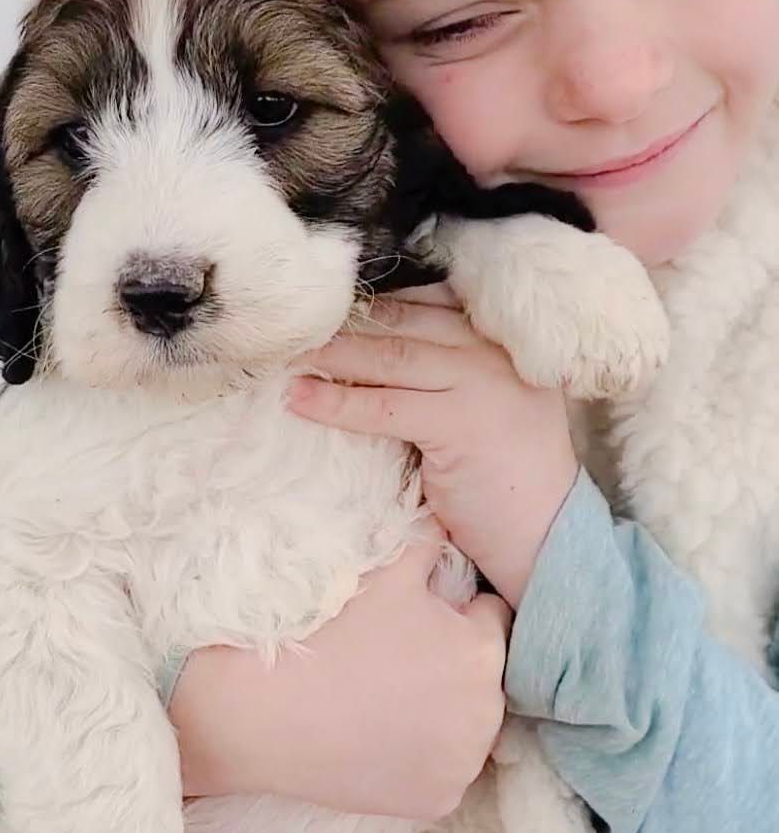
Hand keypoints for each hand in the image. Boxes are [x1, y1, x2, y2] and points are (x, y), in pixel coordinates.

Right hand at [169, 527, 509, 820]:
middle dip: (453, 661)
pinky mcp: (437, 802)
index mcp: (481, 650)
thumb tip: (450, 517)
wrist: (263, 712)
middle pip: (483, 675)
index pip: (490, 618)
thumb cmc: (328, 631)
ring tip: (388, 694)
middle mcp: (488, 713)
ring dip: (444, 711)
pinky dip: (423, 755)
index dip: (452, 612)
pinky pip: (444, 768)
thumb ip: (430, 539)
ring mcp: (463, 764)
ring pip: (468, 725)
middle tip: (396, 656)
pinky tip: (383, 734)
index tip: (414, 619)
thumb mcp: (386, 569)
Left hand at [286, 286, 577, 605]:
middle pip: (403, 322)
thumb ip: (446, 368)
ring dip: (330, 355)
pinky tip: (298, 399)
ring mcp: (481, 382)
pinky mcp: (460, 422)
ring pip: (389, 357)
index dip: (374, 301)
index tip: (327, 304)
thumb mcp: (483, 402)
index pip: (427, 301)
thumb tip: (367, 346)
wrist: (545, 531)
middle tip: (293, 325)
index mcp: (500, 337)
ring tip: (286, 357)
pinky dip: (335, 401)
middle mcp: (493, 349)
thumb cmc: (507, 474)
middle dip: (344, 323)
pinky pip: (383, 405)